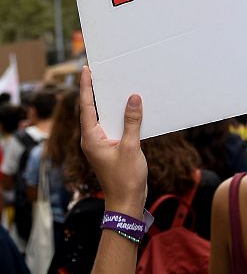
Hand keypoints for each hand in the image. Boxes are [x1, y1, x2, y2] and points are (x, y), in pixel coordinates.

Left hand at [80, 66, 147, 217]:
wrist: (127, 204)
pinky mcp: (111, 148)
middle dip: (97, 91)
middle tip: (102, 71)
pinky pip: (114, 126)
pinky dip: (120, 115)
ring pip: (104, 117)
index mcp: (91, 138)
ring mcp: (101, 144)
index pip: (86, 107)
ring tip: (116, 84)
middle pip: (93, 109)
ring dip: (110, 103)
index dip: (86, 87)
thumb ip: (131, 122)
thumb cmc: (125, 179)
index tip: (86, 70)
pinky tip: (130, 108)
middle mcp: (92, 139)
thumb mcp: (130, 147)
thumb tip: (133, 98)